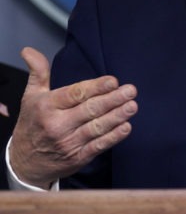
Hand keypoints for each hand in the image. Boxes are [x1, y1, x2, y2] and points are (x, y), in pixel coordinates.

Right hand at [9, 47, 137, 189]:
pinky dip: (113, 137)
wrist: (24, 164)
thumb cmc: (32, 124)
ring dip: (117, 116)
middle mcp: (58, 125)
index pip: (75, 94)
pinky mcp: (77, 158)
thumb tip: (29, 50)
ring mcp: (68, 143)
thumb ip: (38, 72)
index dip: (96, 87)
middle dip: (112, 100)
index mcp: (48, 106)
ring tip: (132, 106)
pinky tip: (126, 127)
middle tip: (131, 91)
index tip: (113, 81)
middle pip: (90, 110)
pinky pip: (98, 146)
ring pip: (97, 128)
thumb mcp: (31, 96)